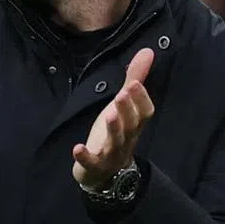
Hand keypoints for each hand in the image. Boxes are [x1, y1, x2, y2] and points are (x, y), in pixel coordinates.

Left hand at [72, 48, 154, 189]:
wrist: (106, 172)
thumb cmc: (117, 133)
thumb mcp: (124, 106)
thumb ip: (134, 79)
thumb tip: (147, 51)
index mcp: (135, 124)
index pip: (145, 112)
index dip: (141, 99)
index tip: (134, 83)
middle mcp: (127, 138)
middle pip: (131, 125)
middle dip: (127, 110)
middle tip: (122, 94)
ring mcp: (111, 153)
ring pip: (115, 141)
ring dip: (113, 129)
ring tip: (109, 114)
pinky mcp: (95, 165)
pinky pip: (91, 162)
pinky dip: (85, 156)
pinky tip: (77, 148)